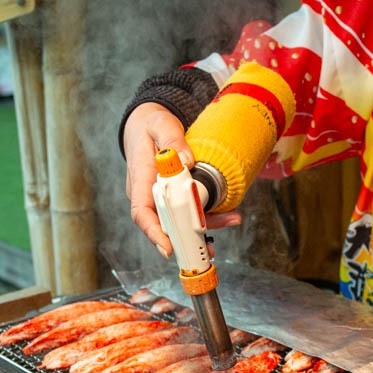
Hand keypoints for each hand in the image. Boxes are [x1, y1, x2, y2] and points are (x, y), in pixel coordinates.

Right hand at [123, 104, 241, 258]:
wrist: (151, 125)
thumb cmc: (151, 126)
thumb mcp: (160, 124)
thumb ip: (171, 139)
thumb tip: (186, 161)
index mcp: (141, 181)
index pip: (142, 213)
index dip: (154, 233)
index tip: (168, 247)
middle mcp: (151, 195)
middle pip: (167, 224)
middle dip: (187, 238)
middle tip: (206, 248)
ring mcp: (165, 198)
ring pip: (183, 220)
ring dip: (205, 227)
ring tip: (231, 221)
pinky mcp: (178, 197)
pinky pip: (192, 211)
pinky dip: (211, 216)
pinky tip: (230, 214)